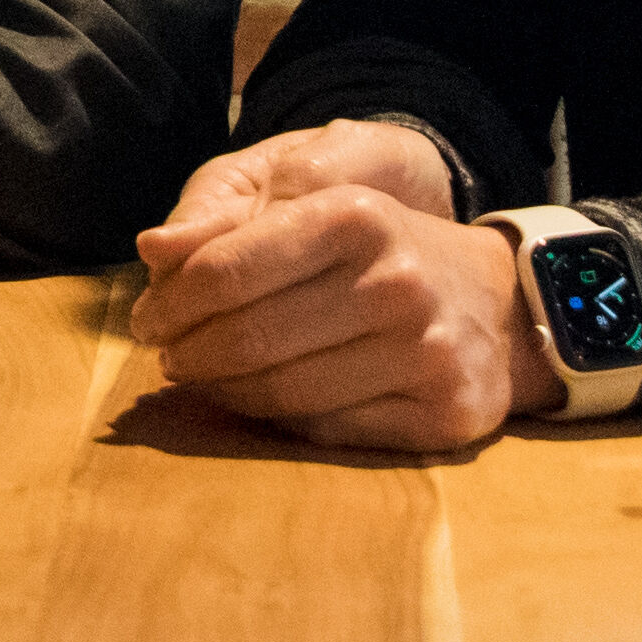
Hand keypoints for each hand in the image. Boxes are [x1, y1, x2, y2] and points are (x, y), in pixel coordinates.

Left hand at [126, 121, 557, 450]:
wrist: (495, 304)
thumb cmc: (383, 252)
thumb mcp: (318, 210)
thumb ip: (229, 225)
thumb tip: (149, 249)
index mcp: (354, 215)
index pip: (224, 270)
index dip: (171, 303)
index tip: (146, 321)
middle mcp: (394, 282)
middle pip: (246, 338)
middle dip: (188, 353)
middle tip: (168, 358)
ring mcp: (423, 351)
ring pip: (281, 393)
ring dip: (226, 393)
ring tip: (206, 381)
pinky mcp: (441, 413)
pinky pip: (327, 431)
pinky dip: (281, 422)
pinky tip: (265, 404)